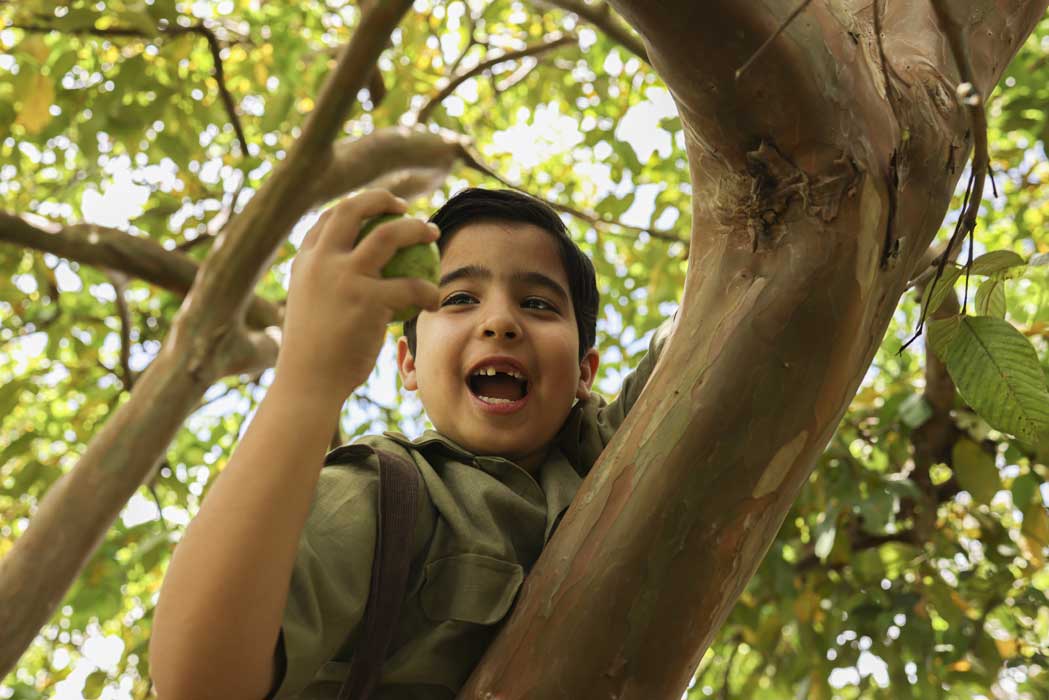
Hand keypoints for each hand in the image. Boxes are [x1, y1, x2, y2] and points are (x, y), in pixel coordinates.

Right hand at [274, 190, 440, 407]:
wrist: (309, 382)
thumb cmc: (315, 355)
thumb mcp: (311, 309)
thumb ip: (327, 286)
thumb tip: (355, 276)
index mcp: (305, 261)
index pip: (328, 219)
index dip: (355, 207)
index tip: (377, 210)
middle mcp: (321, 261)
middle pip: (353, 209)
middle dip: (382, 199)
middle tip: (405, 208)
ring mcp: (344, 277)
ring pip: (389, 235)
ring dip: (416, 229)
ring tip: (433, 234)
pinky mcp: (368, 299)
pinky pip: (412, 285)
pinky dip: (430, 290)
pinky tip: (436, 299)